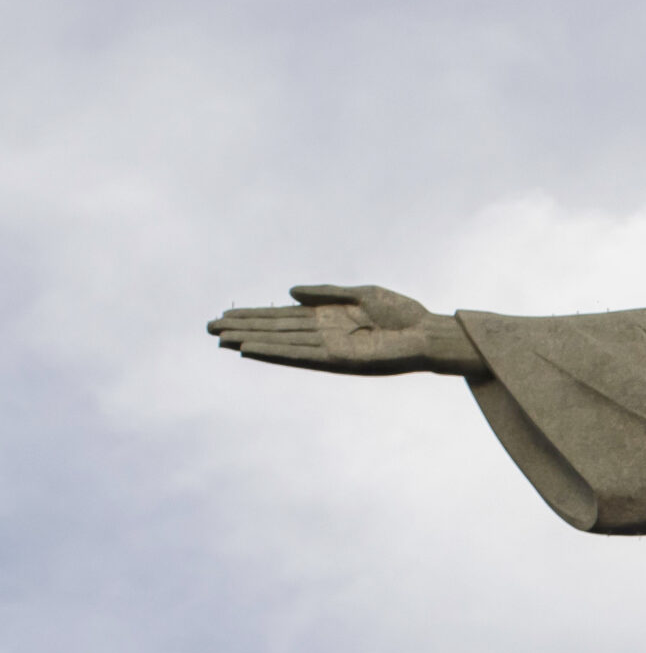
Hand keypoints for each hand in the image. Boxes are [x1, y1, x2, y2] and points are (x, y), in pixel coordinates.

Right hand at [206, 284, 488, 375]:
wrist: (428, 333)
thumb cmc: (402, 313)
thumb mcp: (361, 294)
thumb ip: (326, 292)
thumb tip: (290, 292)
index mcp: (327, 318)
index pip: (283, 318)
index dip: (255, 316)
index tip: (227, 315)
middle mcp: (323, 335)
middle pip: (275, 331)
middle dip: (244, 328)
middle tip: (209, 328)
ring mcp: (329, 348)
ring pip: (281, 344)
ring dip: (251, 341)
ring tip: (222, 339)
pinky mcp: (339, 361)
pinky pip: (301, 356)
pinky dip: (276, 353)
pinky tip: (253, 349)